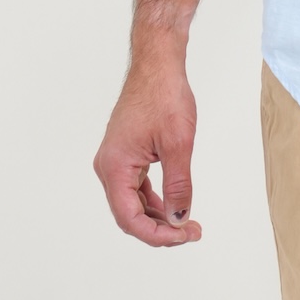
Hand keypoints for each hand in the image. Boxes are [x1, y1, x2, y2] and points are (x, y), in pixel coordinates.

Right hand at [94, 57, 202, 246]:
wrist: (157, 64)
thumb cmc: (164, 95)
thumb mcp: (178, 143)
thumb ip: (178, 184)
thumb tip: (178, 219)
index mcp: (114, 167)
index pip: (130, 218)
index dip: (157, 234)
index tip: (184, 235)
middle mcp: (108, 167)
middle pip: (129, 214)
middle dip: (160, 228)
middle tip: (191, 232)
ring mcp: (115, 160)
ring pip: (133, 202)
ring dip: (158, 215)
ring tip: (186, 222)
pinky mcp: (125, 154)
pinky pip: (136, 187)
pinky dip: (154, 199)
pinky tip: (173, 204)